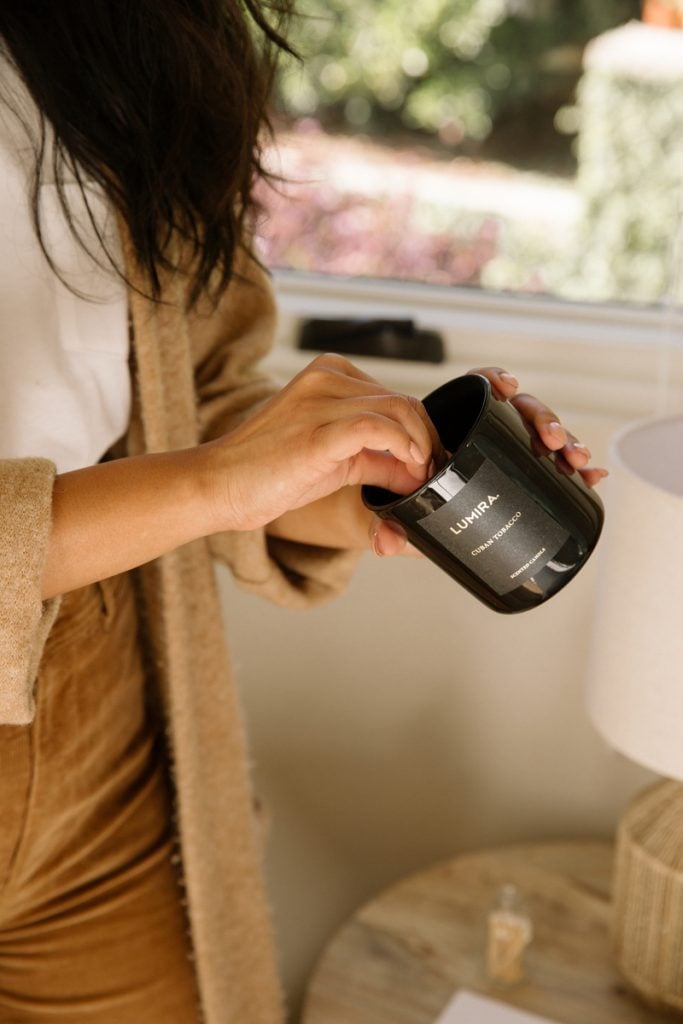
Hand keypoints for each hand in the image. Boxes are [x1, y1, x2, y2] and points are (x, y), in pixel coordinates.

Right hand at [202, 353, 441, 532]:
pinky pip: (377, 427)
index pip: (395, 396)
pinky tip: (408, 469)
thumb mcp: (335, 461)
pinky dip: (404, 447)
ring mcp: (320, 400)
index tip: (429, 464)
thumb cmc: (267, 472)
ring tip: (419, 477)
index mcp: (329, 375)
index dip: (423, 432)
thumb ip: (377, 461)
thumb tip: (417, 472)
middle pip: (404, 402)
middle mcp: (326, 378)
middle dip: (428, 441)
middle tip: (430, 475)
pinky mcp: (317, 430)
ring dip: (421, 447)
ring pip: (399, 410)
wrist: (219, 484)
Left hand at [370, 366, 607, 557]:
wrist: (394, 515)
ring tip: (576, 461)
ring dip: (564, 444)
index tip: (508, 389)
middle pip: (517, 411)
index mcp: (444, 426)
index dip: (494, 381)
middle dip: (543, 420)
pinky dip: (571, 471)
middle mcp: (476, 435)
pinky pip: (545, 467)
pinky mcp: (514, 477)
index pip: (474, 389)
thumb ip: (380, 523)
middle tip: (552, 442)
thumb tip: (386, 543)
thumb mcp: (383, 510)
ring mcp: (499, 455)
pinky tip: (592, 477)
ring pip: (537, 437)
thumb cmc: (389, 503)